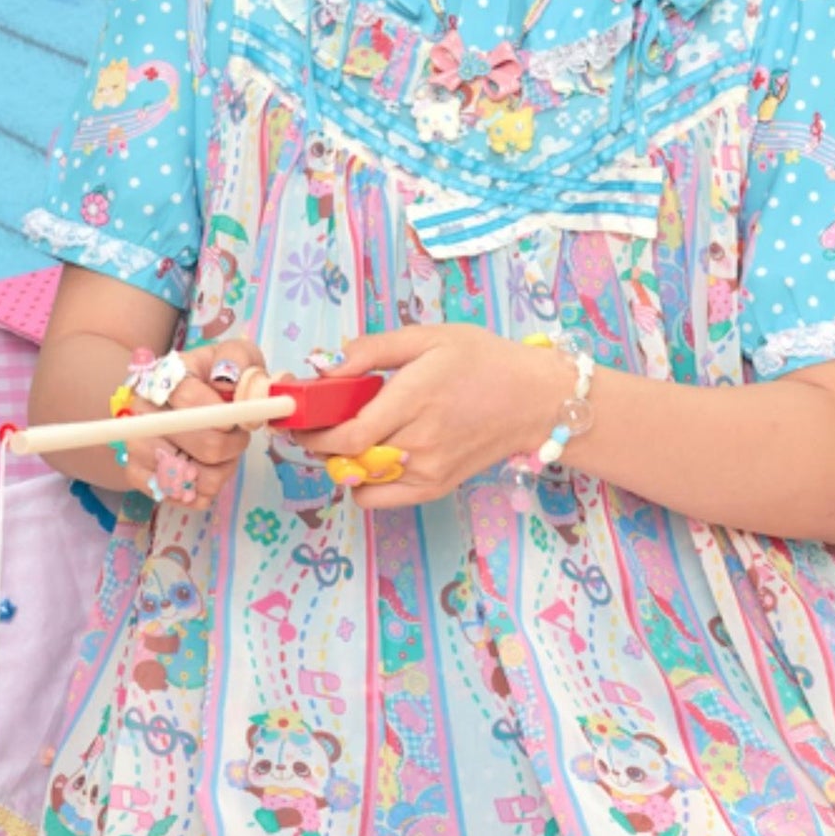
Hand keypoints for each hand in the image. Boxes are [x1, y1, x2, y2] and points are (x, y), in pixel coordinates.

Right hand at [122, 337, 268, 507]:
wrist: (182, 405)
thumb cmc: (216, 380)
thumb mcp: (233, 356)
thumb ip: (236, 360)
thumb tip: (227, 382)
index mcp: (164, 377)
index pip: (191, 399)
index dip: (225, 415)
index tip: (235, 419)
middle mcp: (141, 411)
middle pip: (204, 445)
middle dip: (233, 445)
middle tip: (237, 436)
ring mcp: (135, 445)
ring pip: (196, 477)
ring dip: (221, 470)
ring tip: (222, 454)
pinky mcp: (136, 475)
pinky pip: (184, 497)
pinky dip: (205, 490)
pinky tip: (206, 470)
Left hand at [286, 325, 571, 509]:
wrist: (535, 401)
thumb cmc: (483, 362)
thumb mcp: (430, 337)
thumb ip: (373, 349)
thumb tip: (327, 365)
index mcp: (416, 399)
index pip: (349, 434)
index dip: (314, 432)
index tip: (299, 419)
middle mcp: (420, 441)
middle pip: (348, 458)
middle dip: (318, 443)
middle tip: (311, 425)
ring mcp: (428, 470)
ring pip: (359, 479)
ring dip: (340, 460)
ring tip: (348, 435)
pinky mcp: (435, 488)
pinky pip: (379, 497)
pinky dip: (363, 483)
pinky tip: (370, 458)